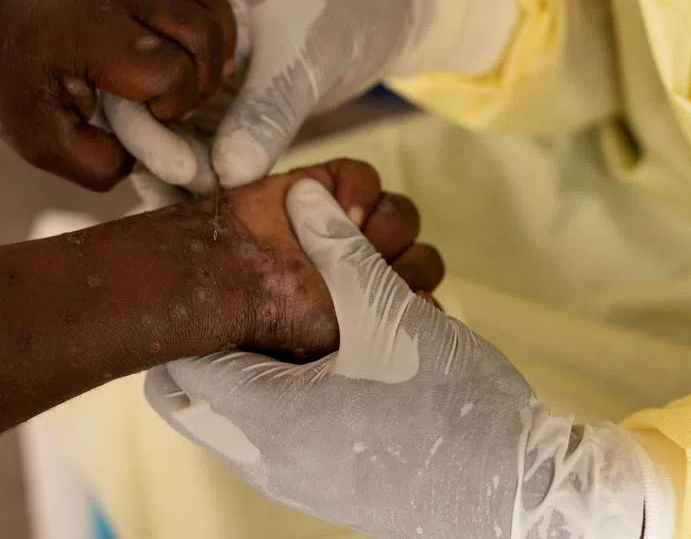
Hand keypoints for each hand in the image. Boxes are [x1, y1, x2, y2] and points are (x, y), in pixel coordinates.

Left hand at [0, 0, 244, 190]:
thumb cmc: (6, 87)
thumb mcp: (40, 143)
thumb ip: (100, 163)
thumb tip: (151, 155)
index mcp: (95, 33)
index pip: (173, 68)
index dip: (176, 104)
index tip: (152, 118)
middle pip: (202, 28)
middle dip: (205, 76)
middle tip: (179, 102)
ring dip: (221, 32)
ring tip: (212, 67)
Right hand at [103, 0, 435, 191]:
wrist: (377, 3)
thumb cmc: (337, 5)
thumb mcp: (301, 55)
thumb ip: (266, 112)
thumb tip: (229, 175)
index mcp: (172, 13)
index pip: (136, 77)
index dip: (149, 130)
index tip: (184, 172)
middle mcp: (172, 49)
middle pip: (143, 113)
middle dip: (164, 162)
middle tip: (202, 199)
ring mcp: (195, 83)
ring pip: (172, 139)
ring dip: (184, 178)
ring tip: (206, 217)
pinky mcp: (223, 111)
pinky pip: (203, 149)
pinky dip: (208, 177)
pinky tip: (221, 211)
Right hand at [134, 158, 442, 358]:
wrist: (224, 275)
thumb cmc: (280, 317)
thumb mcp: (342, 331)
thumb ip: (392, 315)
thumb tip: (432, 306)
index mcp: (369, 314)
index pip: (425, 301)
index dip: (419, 298)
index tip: (401, 303)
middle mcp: (363, 272)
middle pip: (423, 259)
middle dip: (404, 265)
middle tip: (369, 273)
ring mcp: (346, 227)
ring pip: (401, 216)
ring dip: (384, 227)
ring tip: (352, 237)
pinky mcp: (326, 187)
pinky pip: (366, 177)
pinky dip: (358, 189)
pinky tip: (339, 207)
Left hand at [146, 180, 656, 538]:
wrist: (513, 494)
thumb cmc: (449, 406)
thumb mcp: (390, 313)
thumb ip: (339, 250)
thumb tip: (303, 197)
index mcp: (264, 414)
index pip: (177, 364)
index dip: (192, 310)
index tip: (216, 274)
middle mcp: (262, 457)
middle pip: (196, 393)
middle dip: (217, 337)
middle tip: (253, 295)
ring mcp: (291, 480)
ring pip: (237, 414)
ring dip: (258, 362)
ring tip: (302, 319)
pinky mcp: (323, 486)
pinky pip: (274, 435)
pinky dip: (287, 391)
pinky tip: (336, 358)